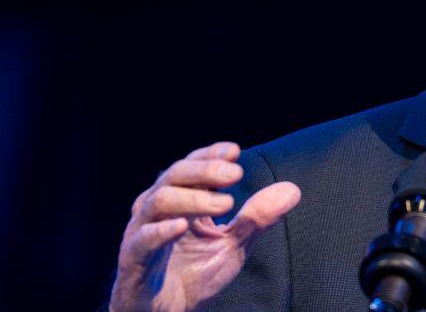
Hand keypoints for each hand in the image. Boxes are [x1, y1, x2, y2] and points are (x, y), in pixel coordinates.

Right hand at [109, 141, 300, 311]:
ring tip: (226, 203)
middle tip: (235, 173)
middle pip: (173, 175)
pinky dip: (161, 231)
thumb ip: (257, 218)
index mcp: (179, 201)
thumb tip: (292, 191)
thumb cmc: (194, 275)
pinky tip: (182, 227)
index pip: (190, 166)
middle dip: (205, 170)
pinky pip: (141, 240)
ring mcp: (142, 233)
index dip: (209, 155)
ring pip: (157, 201)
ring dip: (193, 199)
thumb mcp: (233, 245)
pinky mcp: (133, 261)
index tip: (234, 151)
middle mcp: (156, 210)